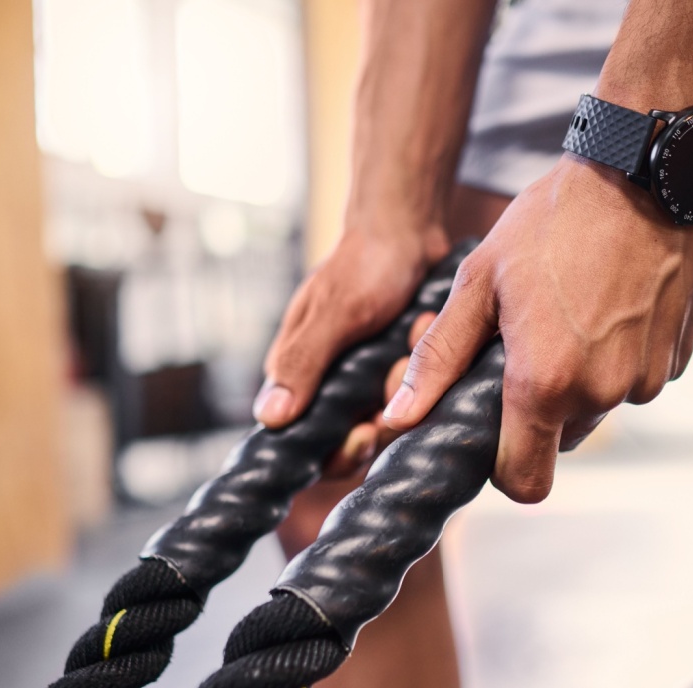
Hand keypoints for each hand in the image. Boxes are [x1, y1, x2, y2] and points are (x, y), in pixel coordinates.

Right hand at [254, 221, 449, 475]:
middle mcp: (332, 385)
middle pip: (356, 440)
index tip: (367, 432)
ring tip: (412, 330)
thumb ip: (302, 363)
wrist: (406, 229)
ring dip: (407, 381)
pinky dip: (424, 367)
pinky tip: (423, 326)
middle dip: (385, 415)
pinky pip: (418, 395)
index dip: (338, 452)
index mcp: (300, 375)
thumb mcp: (334, 313)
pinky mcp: (401, 372)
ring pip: (392, 419)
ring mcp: (369, 380)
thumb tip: (268, 418)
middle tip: (400, 372)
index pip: (308, 444)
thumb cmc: (363, 264)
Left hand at [382, 155, 692, 501]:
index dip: (505, 466)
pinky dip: (623, 352)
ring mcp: (648, 377)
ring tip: (573, 308)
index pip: (525, 482)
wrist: (648, 171)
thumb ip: (440, 358)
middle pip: (562, 437)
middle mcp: (603, 393)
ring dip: (584, 374)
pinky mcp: (681, 356)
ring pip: (602, 404)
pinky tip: (613, 300)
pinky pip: (640, 375)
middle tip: (530, 338)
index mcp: (545, 383)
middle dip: (543, 404)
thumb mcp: (480, 281)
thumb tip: (398, 418)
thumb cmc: (556, 219)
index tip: (496, 429)